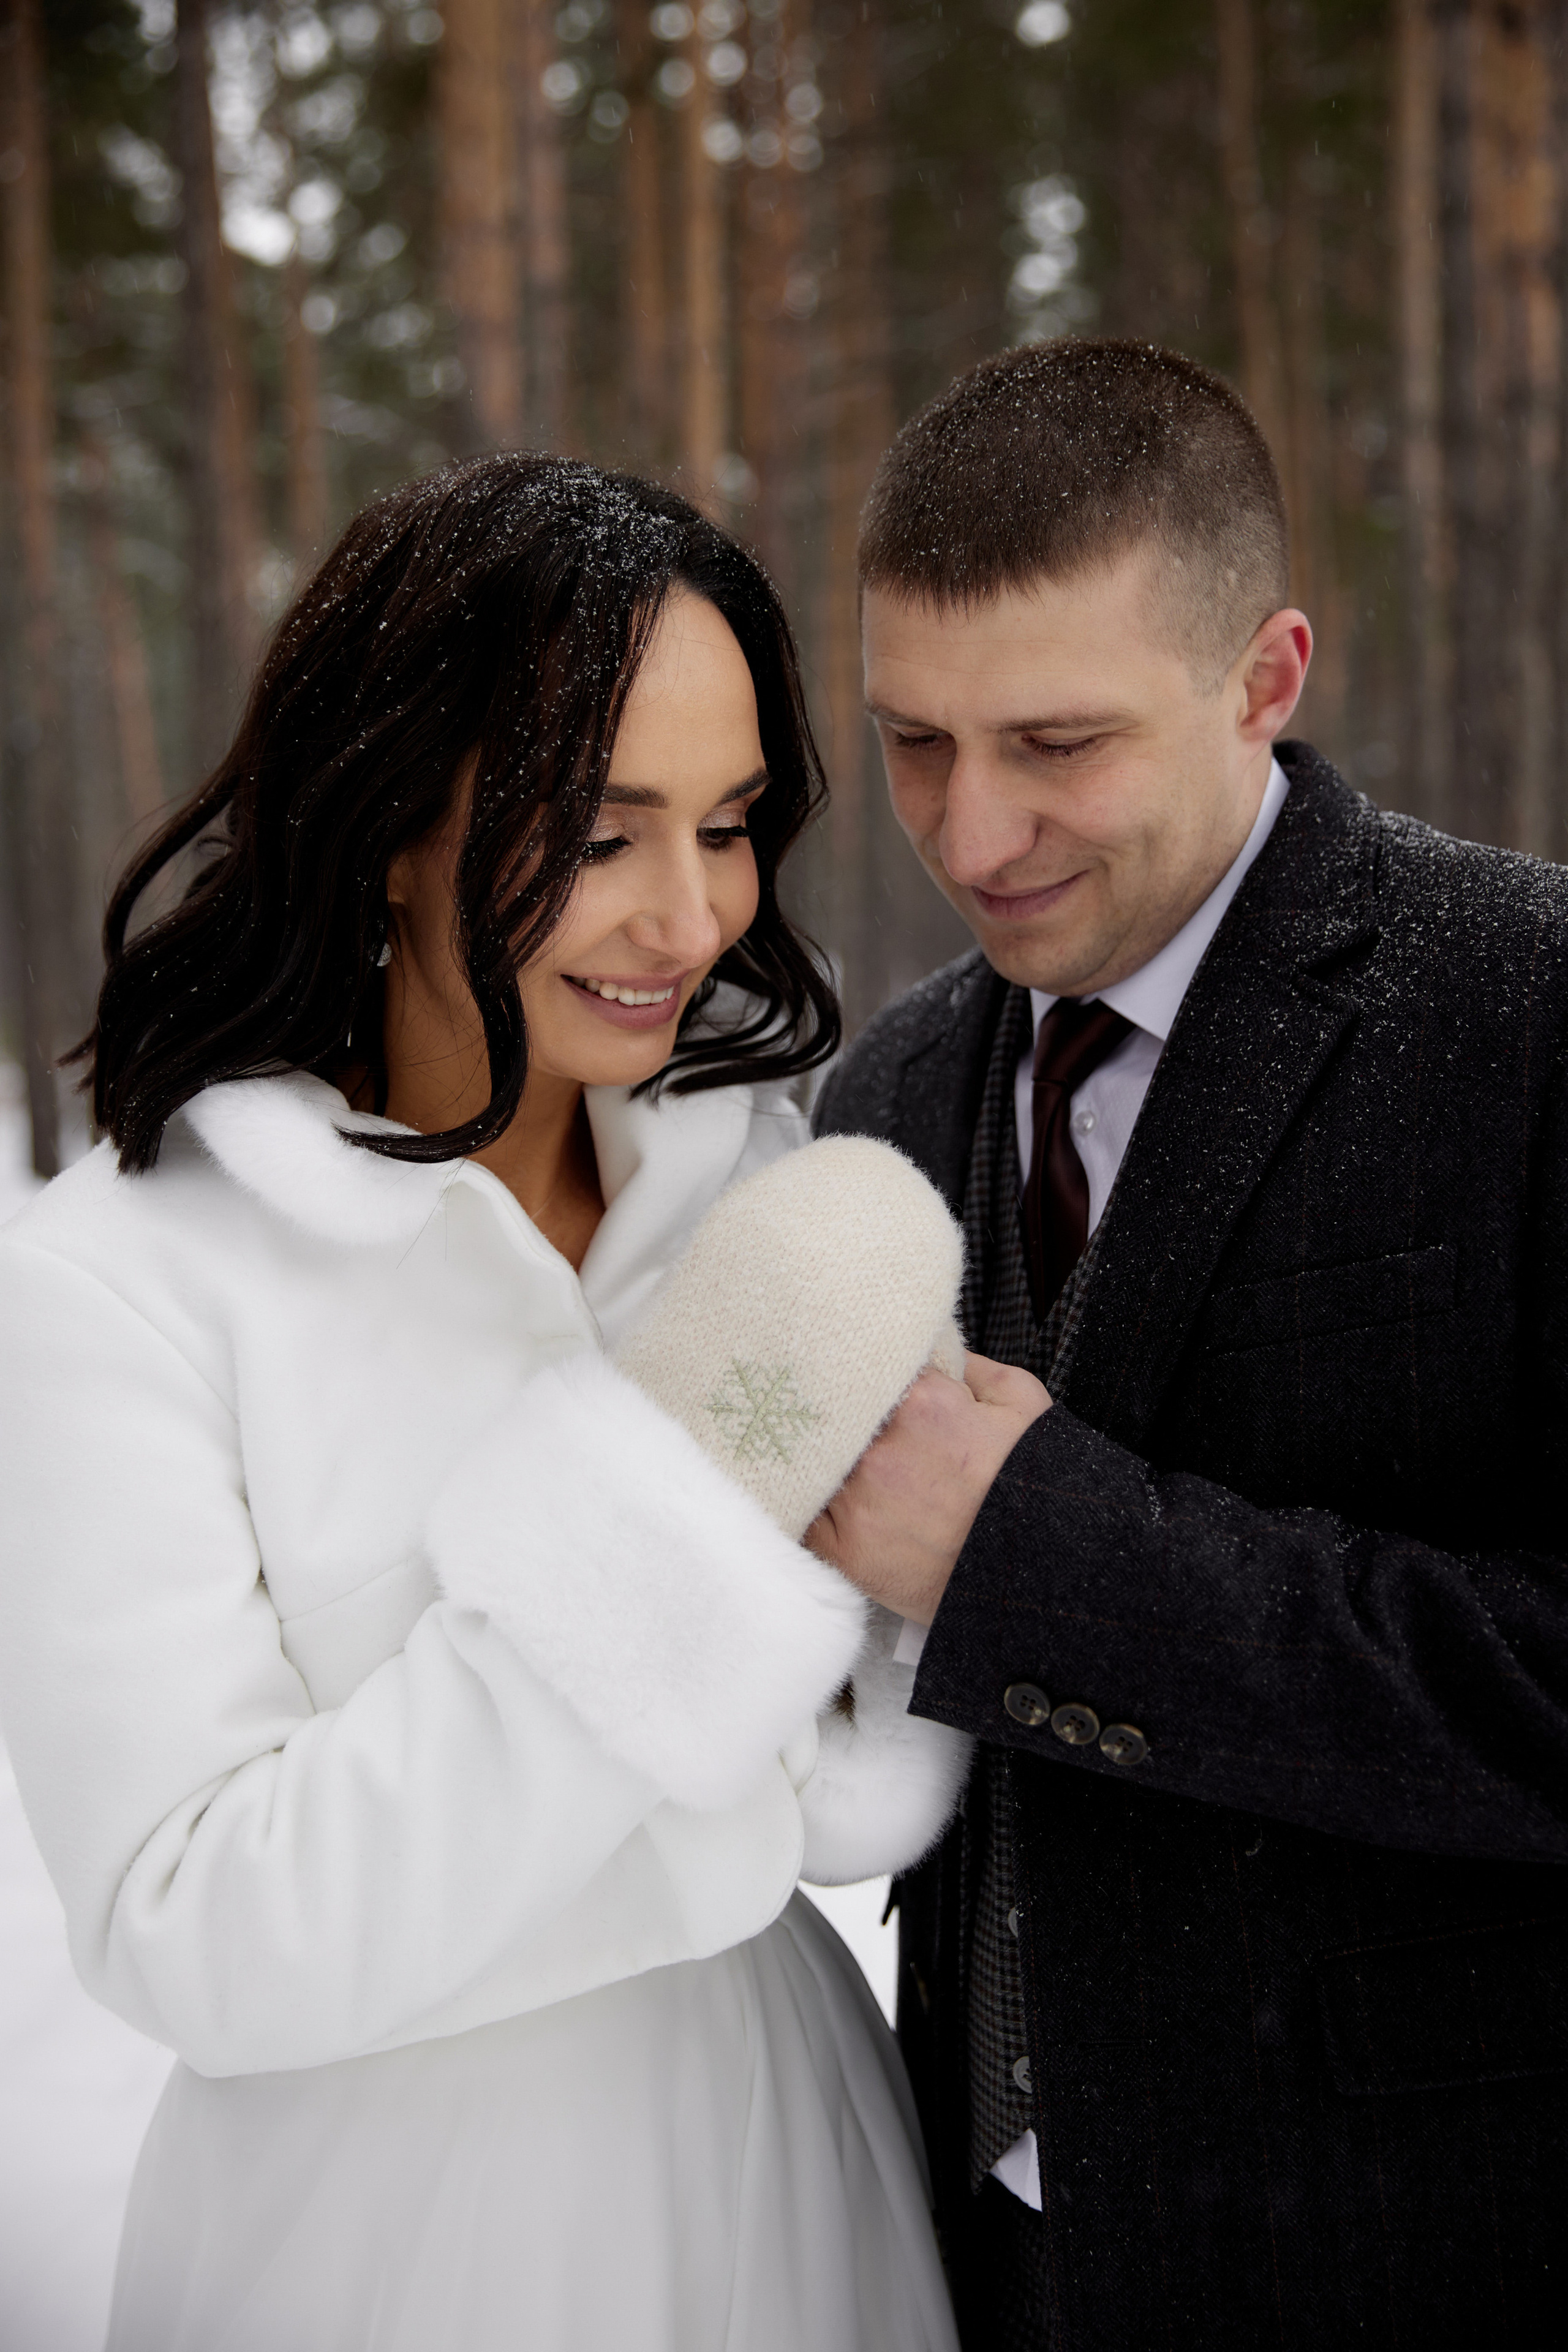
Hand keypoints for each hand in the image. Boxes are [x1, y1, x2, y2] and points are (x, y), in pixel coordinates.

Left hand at [806, 1352, 1049, 1624]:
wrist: (1041, 1569)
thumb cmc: (1031, 1488)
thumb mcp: (1020, 1403)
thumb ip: (968, 1363)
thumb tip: (929, 1350)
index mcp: (922, 1403)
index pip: (867, 1371)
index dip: (869, 1381)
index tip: (870, 1391)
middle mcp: (882, 1449)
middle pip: (835, 1417)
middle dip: (843, 1422)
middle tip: (862, 1436)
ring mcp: (858, 1501)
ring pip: (813, 1464)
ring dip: (823, 1464)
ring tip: (849, 1473)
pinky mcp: (844, 1551)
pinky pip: (803, 1518)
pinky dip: (810, 1510)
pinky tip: (827, 1508)